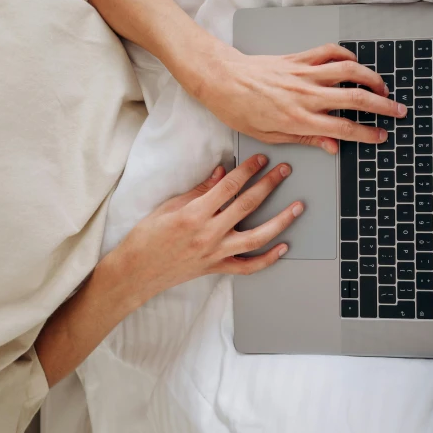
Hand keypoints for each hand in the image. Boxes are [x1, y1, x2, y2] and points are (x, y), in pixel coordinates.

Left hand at [86, 0, 403, 153]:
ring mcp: (304, 74)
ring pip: (348, 71)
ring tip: (384, 87)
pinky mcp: (298, 59)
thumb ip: (306, 140)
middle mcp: (306, 95)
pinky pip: (329, 53)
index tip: (382, 137)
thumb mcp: (270, 136)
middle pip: (355, 99)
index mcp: (299, 120)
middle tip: (399, 112)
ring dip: (372, 78)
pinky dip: (346, 56)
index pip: (344, 128)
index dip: (367, 134)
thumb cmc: (238, 109)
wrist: (220, 79)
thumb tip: (333, 147)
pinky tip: (354, 64)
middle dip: (382, 106)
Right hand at [117, 154, 301, 302]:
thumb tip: (221, 173)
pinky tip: (283, 247)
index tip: (261, 159)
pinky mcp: (216, 268)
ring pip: (256, 237)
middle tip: (284, 171)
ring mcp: (215, 253)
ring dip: (280, 221)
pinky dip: (268, 259)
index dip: (247, 170)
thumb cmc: (146, 238)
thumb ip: (198, 191)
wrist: (135, 273)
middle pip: (247, 206)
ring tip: (297, 207)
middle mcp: (208, 234)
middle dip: (269, 185)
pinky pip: (247, 266)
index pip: (228, 187)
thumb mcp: (169, 207)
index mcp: (194, 215)